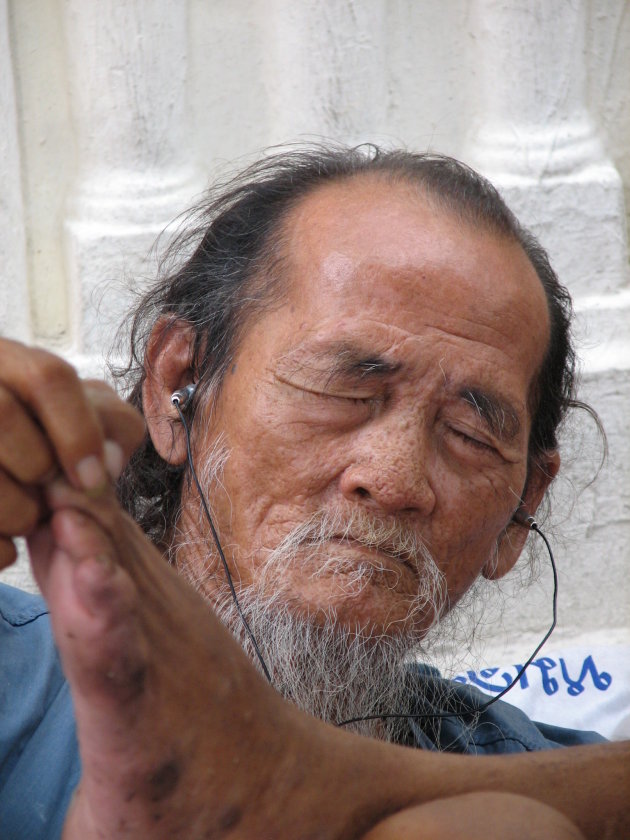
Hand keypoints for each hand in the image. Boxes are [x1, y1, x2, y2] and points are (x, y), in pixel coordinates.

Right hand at [0, 337, 144, 567]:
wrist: (7, 458)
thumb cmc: (48, 434)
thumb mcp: (86, 415)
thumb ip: (112, 427)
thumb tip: (107, 462)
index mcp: (9, 359)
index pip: (48, 378)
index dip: (78, 432)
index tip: (93, 480)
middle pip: (2, 415)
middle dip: (38, 467)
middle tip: (50, 494)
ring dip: (14, 509)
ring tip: (27, 520)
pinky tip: (7, 548)